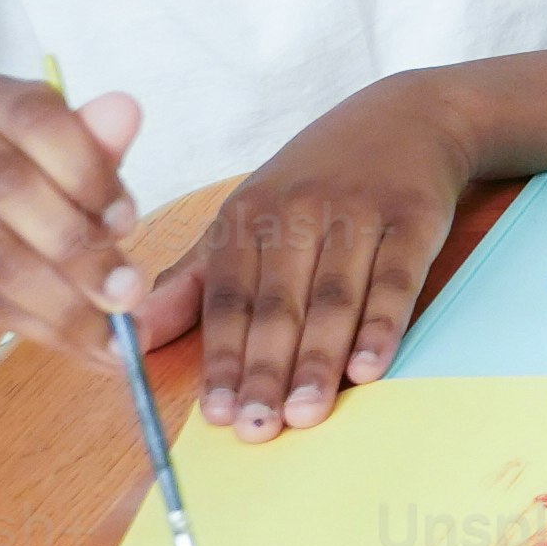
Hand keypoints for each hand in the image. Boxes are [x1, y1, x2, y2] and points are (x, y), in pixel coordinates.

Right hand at [0, 74, 154, 377]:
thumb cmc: (13, 211)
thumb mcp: (66, 175)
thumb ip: (96, 148)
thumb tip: (124, 110)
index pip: (35, 116)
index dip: (87, 169)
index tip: (127, 220)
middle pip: (10, 188)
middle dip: (79, 245)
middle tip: (129, 287)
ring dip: (67, 299)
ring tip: (117, 328)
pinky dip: (47, 328)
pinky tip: (90, 345)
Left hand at [182, 79, 471, 436]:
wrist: (409, 116)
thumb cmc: (317, 180)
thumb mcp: (248, 216)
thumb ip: (195, 281)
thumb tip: (131, 337)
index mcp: (249, 214)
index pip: (228, 298)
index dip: (221, 358)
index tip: (214, 415)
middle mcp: (300, 210)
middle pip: (279, 304)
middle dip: (265, 371)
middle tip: (256, 429)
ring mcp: (360, 212)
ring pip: (335, 298)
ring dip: (318, 360)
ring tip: (305, 414)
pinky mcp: (415, 218)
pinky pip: (396, 280)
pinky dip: (382, 326)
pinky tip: (369, 368)